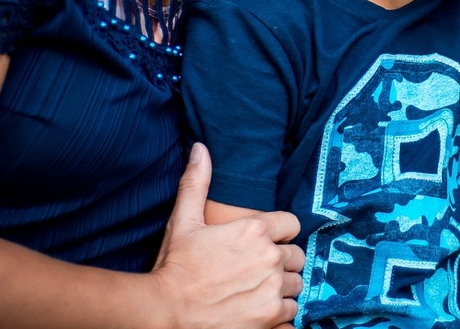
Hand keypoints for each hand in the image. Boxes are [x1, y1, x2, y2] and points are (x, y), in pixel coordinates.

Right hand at [151, 144, 304, 328]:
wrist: (163, 313)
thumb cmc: (173, 267)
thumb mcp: (183, 222)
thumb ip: (196, 183)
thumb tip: (200, 148)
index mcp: (255, 230)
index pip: (291, 224)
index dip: (279, 234)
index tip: (264, 244)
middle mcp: (270, 257)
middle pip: (296, 256)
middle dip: (281, 262)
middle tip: (256, 271)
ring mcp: (272, 289)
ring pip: (296, 285)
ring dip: (282, 288)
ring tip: (257, 291)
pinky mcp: (271, 318)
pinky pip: (292, 312)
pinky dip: (281, 313)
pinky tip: (259, 310)